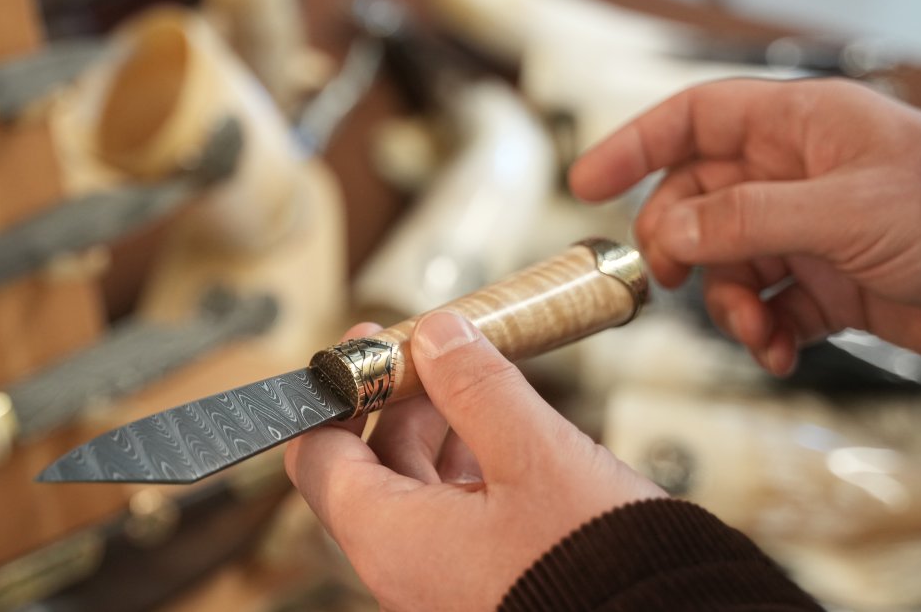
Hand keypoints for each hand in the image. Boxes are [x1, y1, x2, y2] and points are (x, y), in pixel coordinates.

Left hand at [285, 312, 663, 610]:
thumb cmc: (601, 565)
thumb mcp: (536, 453)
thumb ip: (477, 386)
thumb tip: (437, 335)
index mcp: (392, 542)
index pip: (320, 458)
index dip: (337, 393)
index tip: (366, 347)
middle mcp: (403, 576)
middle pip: (368, 474)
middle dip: (400, 404)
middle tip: (436, 352)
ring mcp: (441, 592)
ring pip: (415, 500)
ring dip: (438, 437)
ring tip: (478, 387)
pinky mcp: (482, 596)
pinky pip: (453, 530)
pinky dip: (469, 478)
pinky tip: (506, 443)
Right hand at [570, 78, 920, 370]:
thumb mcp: (838, 211)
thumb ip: (743, 220)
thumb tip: (671, 232)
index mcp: (797, 128)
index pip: (694, 120)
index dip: (635, 145)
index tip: (587, 182)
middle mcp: (795, 174)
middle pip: (697, 202)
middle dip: (680, 247)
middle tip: (670, 279)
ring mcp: (808, 230)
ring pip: (727, 263)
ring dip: (729, 303)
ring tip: (756, 330)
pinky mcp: (825, 282)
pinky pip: (768, 306)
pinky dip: (765, 332)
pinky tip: (779, 349)